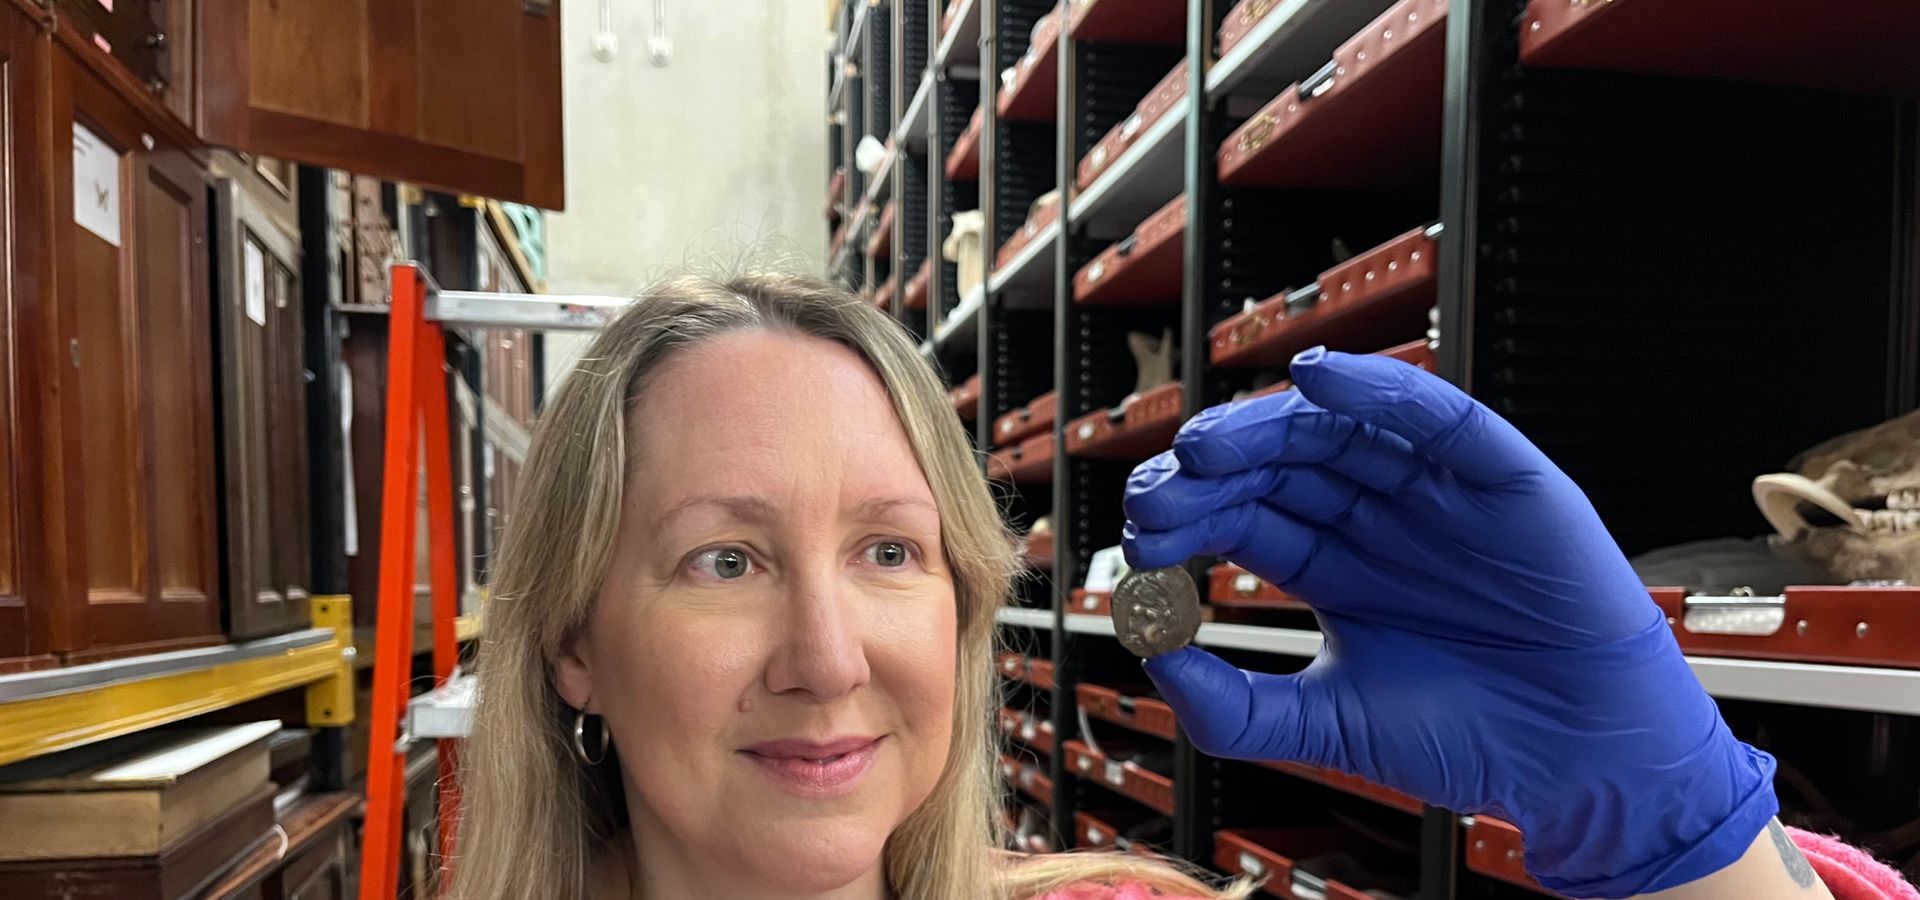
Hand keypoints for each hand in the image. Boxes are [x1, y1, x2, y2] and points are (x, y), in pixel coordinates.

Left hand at [1121, 348, 1777, 898]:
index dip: (1190, 516)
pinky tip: (1316, 378)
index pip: (1242, 516)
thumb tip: (1151, 657)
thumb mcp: (1326, 724)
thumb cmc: (1467, 740)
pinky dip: (1377, 389)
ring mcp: (1432, 492)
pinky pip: (1433, 416)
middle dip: (1212, 472)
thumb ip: (1234, 706)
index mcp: (1331, 565)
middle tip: (1159, 487)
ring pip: (1336, 432)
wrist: (1580, 763)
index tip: (1143, 535)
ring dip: (1266, 426)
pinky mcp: (1497, 475)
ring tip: (1206, 443)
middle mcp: (1374, 518)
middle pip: (1276, 468)